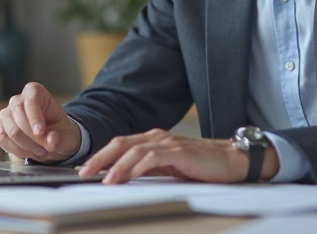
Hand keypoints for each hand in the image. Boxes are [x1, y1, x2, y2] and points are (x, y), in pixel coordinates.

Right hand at [0, 82, 81, 162]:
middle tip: (46, 147)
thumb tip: (51, 141)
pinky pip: (2, 139)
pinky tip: (27, 152)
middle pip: (19, 118)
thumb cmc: (59, 131)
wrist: (52, 140)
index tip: (41, 132)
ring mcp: (6, 114)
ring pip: (11, 131)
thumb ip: (60, 139)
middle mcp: (18, 100)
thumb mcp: (67, 135)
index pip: (31, 102)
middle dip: (33, 137)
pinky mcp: (0, 128)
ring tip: (40, 150)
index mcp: (35, 92)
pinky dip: (15, 150)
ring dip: (26, 146)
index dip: (35, 118)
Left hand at [78, 129, 278, 184]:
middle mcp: (158, 137)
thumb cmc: (202, 165)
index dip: (101, 156)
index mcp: (153, 140)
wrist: (232, 160)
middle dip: (100, 158)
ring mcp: (168, 143)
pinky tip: (129, 175)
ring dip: (116, 165)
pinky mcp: (179, 152)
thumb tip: (123, 177)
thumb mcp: (169, 167)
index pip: (120, 144)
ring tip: (104, 179)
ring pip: (134, 150)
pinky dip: (138, 166)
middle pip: (121, 143)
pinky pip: (153, 157)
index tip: (86, 169)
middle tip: (84, 172)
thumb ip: (148, 168)